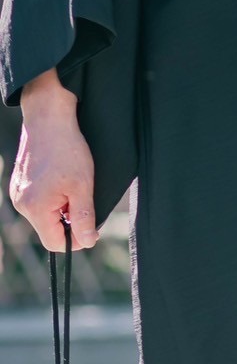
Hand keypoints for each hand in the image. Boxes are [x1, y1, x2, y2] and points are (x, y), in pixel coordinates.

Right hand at [13, 72, 99, 251]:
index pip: (55, 243)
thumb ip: (84, 217)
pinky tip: (62, 179)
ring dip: (62, 208)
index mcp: (35, 209)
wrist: (48, 120)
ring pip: (45, 215)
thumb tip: (88, 242)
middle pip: (49, 229)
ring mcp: (17, 194)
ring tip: (73, 185)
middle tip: (83, 197)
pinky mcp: (19, 184)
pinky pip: (39, 202)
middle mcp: (21, 204)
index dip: (76, 239)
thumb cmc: (68, 151)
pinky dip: (54, 197)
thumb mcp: (83, 186)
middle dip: (69, 220)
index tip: (91, 226)